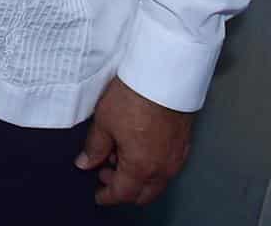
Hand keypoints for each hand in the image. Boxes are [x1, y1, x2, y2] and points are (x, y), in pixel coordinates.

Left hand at [75, 76, 193, 206]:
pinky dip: (152, 165)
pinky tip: (138, 147)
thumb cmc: (136, 96)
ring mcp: (176, 157)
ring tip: (119, 154)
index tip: (99, 194)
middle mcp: (163, 168)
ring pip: (156, 181)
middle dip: (123, 188)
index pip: (122, 193)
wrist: (164, 75)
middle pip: (143, 193)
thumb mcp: (104, 122)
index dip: (107, 196)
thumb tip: (86, 162)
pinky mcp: (184, 144)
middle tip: (106, 172)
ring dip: (138, 176)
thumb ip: (95, 147)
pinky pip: (167, 166)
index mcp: (141, 167)